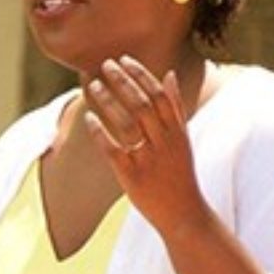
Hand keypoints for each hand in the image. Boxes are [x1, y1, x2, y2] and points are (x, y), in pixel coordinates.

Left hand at [82, 56, 207, 233]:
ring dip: (109, 101)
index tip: (124, 59)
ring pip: (127, 123)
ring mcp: (148, 160)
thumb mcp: (183, 138)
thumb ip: (176, 107)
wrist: (184, 214)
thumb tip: (169, 73)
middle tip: (106, 64)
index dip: (141, 75)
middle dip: (123, 81)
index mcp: (177, 132)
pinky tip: (88, 118)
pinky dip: (100, 133)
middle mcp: (164, 143)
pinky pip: (113, 150)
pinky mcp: (133, 177)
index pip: (159, 95)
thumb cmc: (180, 174)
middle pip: (142, 104)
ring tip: (94, 85)